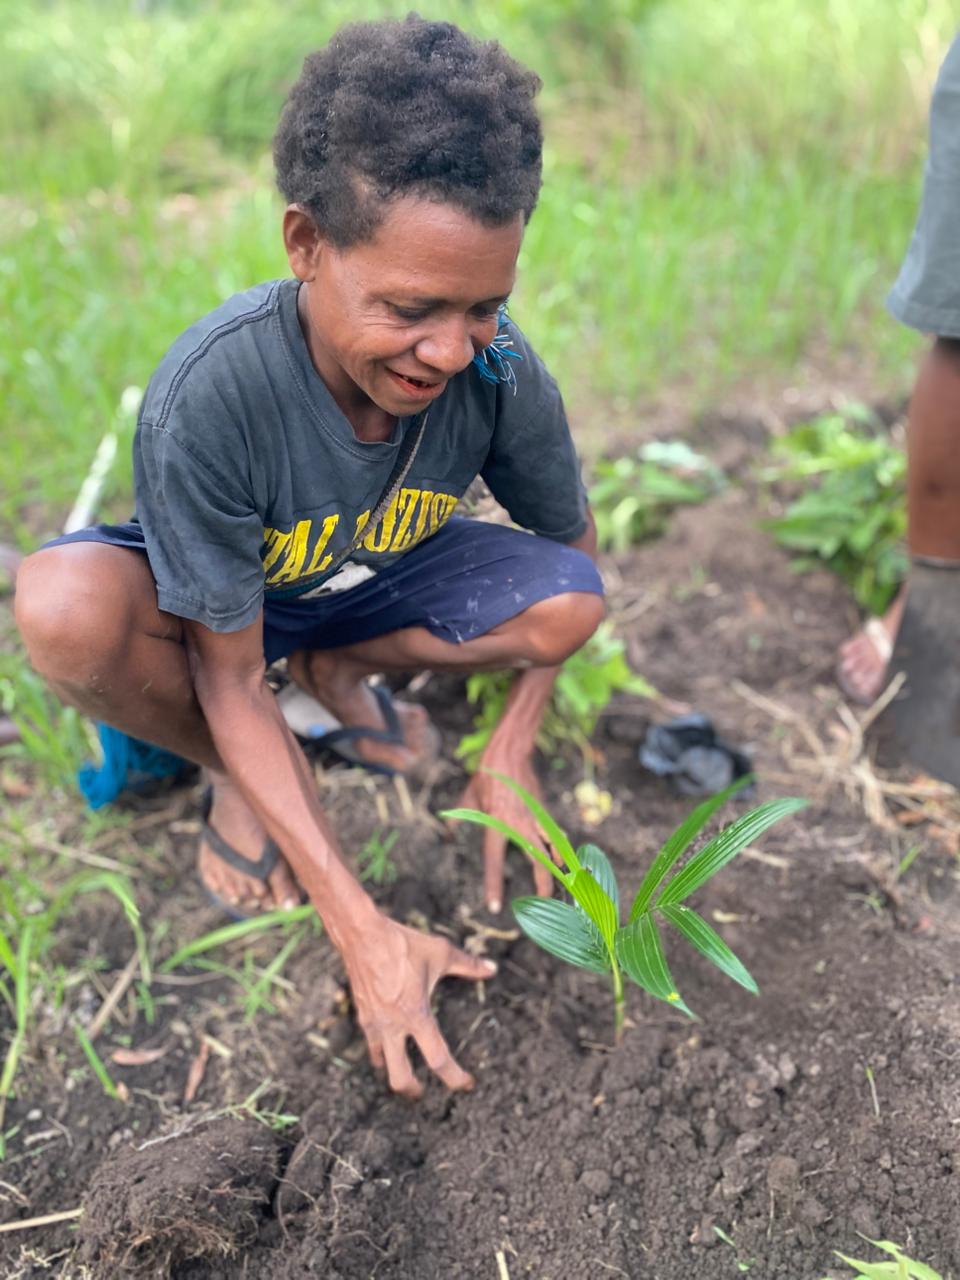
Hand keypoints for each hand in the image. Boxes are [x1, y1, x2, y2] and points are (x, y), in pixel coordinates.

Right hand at [342, 913, 495, 1098]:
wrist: (362, 934)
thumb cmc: (403, 943)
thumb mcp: (440, 954)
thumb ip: (468, 965)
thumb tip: (491, 968)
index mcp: (416, 1015)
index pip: (438, 1059)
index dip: (455, 1077)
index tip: (467, 1083)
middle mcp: (393, 1026)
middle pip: (401, 1078)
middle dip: (415, 1090)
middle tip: (425, 1091)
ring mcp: (374, 1023)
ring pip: (382, 1065)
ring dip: (395, 1070)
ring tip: (407, 1070)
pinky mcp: (362, 1015)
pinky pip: (372, 1043)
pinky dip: (381, 1050)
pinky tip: (389, 1043)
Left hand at [456, 745, 556, 911]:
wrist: (510, 752)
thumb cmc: (487, 773)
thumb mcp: (469, 795)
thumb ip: (461, 816)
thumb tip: (449, 829)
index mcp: (496, 824)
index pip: (494, 861)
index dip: (494, 885)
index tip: (495, 907)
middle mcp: (518, 825)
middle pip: (536, 861)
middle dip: (543, 883)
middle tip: (544, 901)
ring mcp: (534, 817)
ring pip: (552, 848)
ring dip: (557, 867)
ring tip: (563, 885)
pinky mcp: (543, 810)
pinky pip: (553, 834)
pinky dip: (560, 848)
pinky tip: (565, 860)